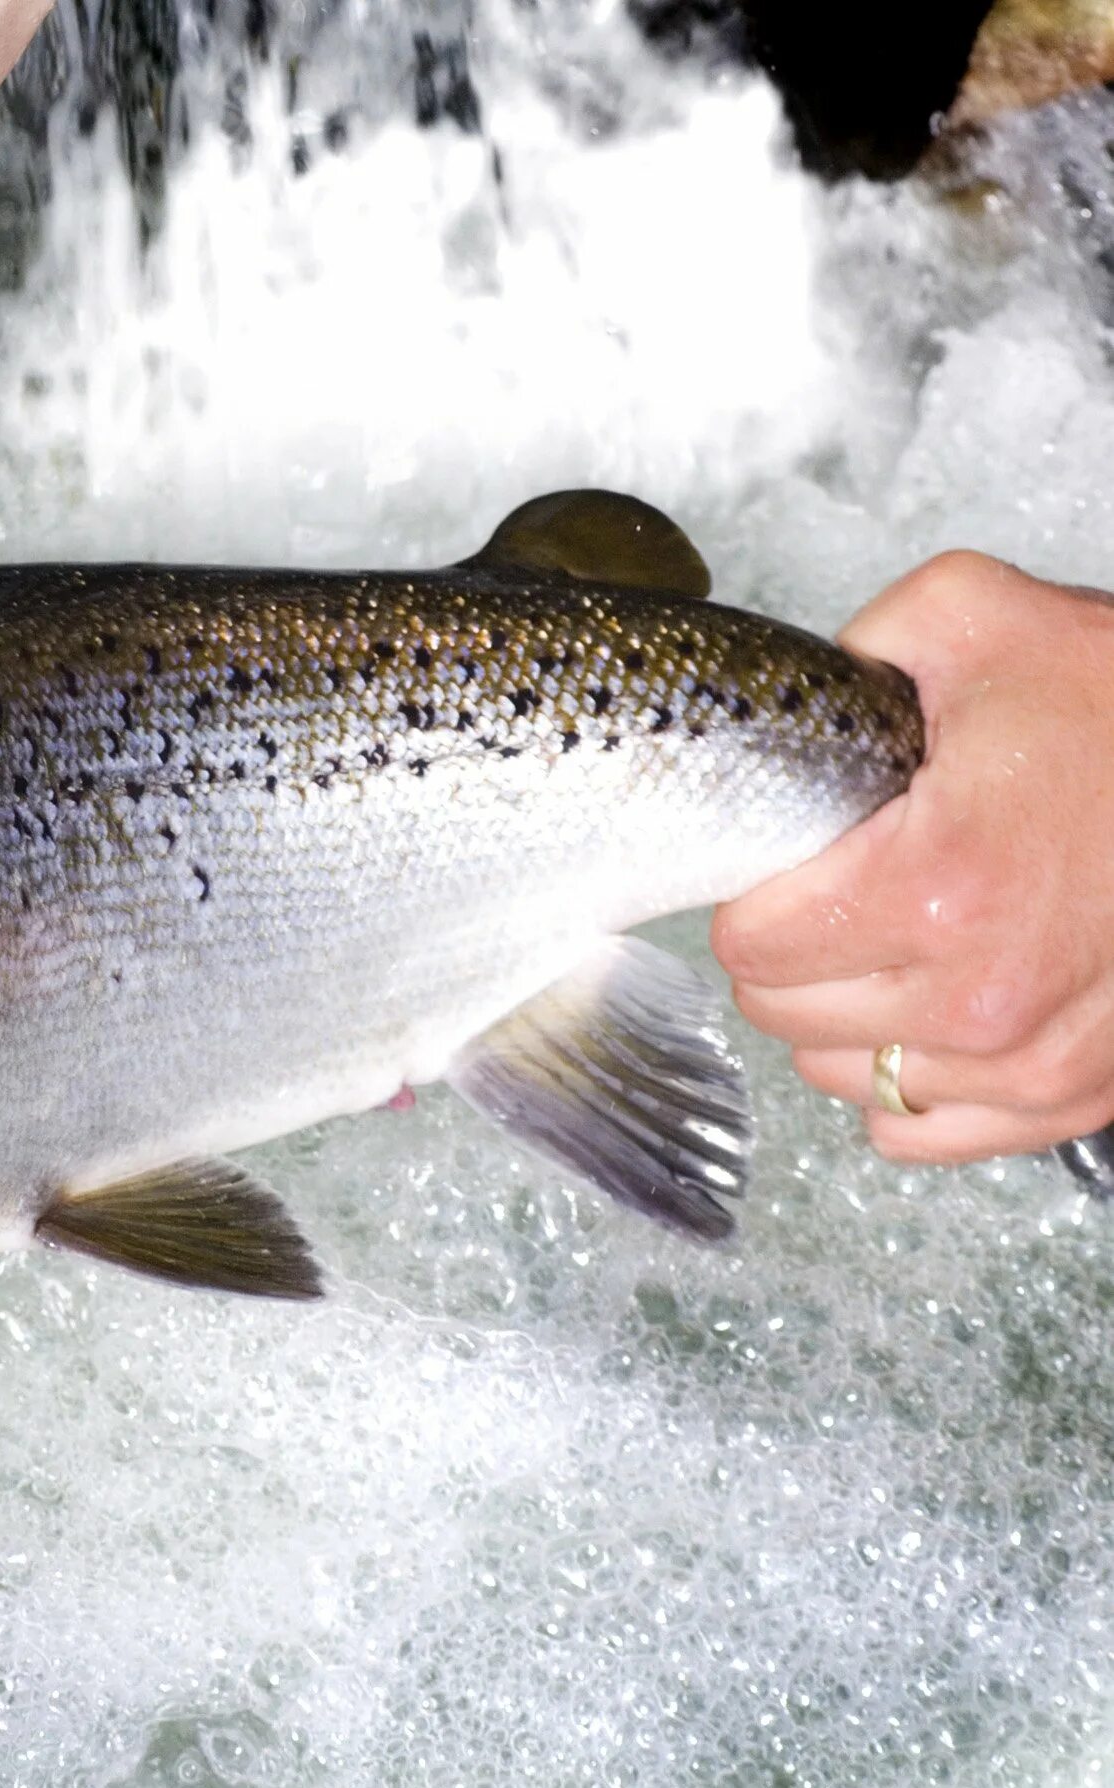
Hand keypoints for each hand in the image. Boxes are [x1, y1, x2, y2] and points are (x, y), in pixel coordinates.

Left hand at [713, 551, 1113, 1162]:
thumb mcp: (972, 615)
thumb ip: (852, 647)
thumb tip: (782, 697)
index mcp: (936, 885)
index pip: (747, 944)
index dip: (756, 891)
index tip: (797, 861)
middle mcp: (982, 995)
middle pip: (783, 1014)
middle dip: (795, 950)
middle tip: (847, 892)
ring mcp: (1035, 1061)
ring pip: (843, 1075)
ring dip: (847, 1016)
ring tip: (899, 942)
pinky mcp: (1081, 1097)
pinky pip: (923, 1130)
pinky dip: (911, 1082)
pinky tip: (930, 1012)